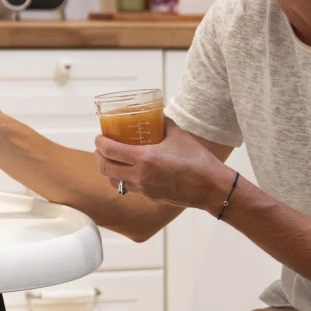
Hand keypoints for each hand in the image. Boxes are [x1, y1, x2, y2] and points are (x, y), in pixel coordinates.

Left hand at [94, 119, 234, 212]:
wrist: (211, 187)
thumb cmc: (197, 159)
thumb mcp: (178, 135)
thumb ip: (163, 123)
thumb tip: (156, 113)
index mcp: (144, 159)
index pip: (110, 151)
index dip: (100, 143)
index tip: (99, 137)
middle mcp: (140, 176)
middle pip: (105, 168)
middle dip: (99, 157)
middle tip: (101, 148)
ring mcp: (144, 189)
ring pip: (114, 182)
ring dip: (108, 170)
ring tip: (111, 160)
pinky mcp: (150, 197)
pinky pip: (129, 188)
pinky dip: (123, 179)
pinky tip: (129, 171)